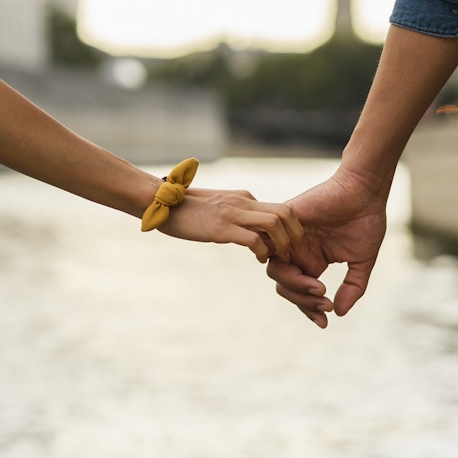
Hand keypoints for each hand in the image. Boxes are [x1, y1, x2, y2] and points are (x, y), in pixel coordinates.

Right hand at [158, 187, 302, 262]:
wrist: (160, 201)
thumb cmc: (185, 209)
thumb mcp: (217, 209)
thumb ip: (235, 217)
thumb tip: (248, 233)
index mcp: (244, 197)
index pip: (280, 209)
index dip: (291, 230)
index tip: (289, 248)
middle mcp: (243, 201)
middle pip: (286, 212)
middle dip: (296, 235)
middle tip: (293, 254)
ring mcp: (233, 213)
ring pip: (275, 223)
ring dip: (283, 244)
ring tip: (279, 259)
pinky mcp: (221, 227)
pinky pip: (253, 239)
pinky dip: (262, 252)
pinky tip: (258, 259)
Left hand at [265, 168, 387, 327]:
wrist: (365, 192)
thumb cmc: (365, 221)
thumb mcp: (362, 262)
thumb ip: (352, 288)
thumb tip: (337, 313)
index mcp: (312, 261)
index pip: (301, 292)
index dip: (309, 309)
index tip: (323, 323)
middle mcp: (297, 251)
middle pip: (285, 286)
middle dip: (303, 300)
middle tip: (324, 300)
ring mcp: (289, 238)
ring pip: (275, 271)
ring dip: (295, 285)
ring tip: (319, 287)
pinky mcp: (284, 223)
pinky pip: (269, 246)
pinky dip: (281, 261)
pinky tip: (303, 270)